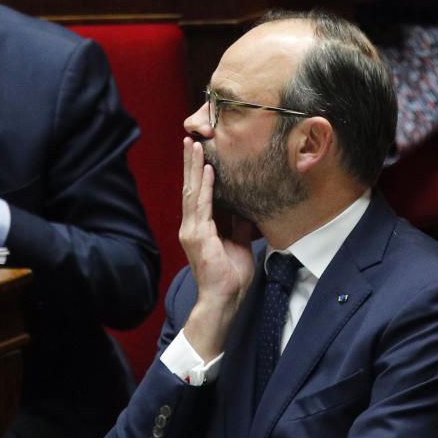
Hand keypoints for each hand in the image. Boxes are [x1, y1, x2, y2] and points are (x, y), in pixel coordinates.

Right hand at [179, 138, 256, 361]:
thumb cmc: (231, 276)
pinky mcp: (198, 236)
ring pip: (193, 192)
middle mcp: (192, 226)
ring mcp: (193, 231)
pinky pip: (203, 206)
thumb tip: (246, 204)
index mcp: (200, 228)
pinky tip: (209, 170)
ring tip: (194, 146)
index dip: (198, 172)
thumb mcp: (239, 242)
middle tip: (190, 139)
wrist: (223, 299)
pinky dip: (206, 186)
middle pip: (191, 188)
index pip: (198, 194)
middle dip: (190, 163)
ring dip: (194, 168)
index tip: (200, 152)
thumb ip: (239, 223)